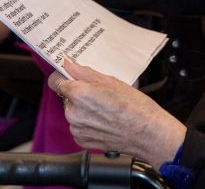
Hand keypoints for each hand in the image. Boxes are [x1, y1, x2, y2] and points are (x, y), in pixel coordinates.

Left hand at [50, 59, 185, 166]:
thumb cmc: (135, 107)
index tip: (71, 77)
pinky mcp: (82, 141)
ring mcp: (77, 129)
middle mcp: (73, 113)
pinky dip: (87, 123)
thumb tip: (68, 64)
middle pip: (67, 97)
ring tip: (106, 109)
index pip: (56, 81)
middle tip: (100, 95)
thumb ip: (84, 72)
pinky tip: (104, 121)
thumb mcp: (111, 81)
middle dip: (79, 94)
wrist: (148, 133)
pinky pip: (78, 126)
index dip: (63, 77)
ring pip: (73, 112)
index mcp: (79, 94)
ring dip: (83, 109)